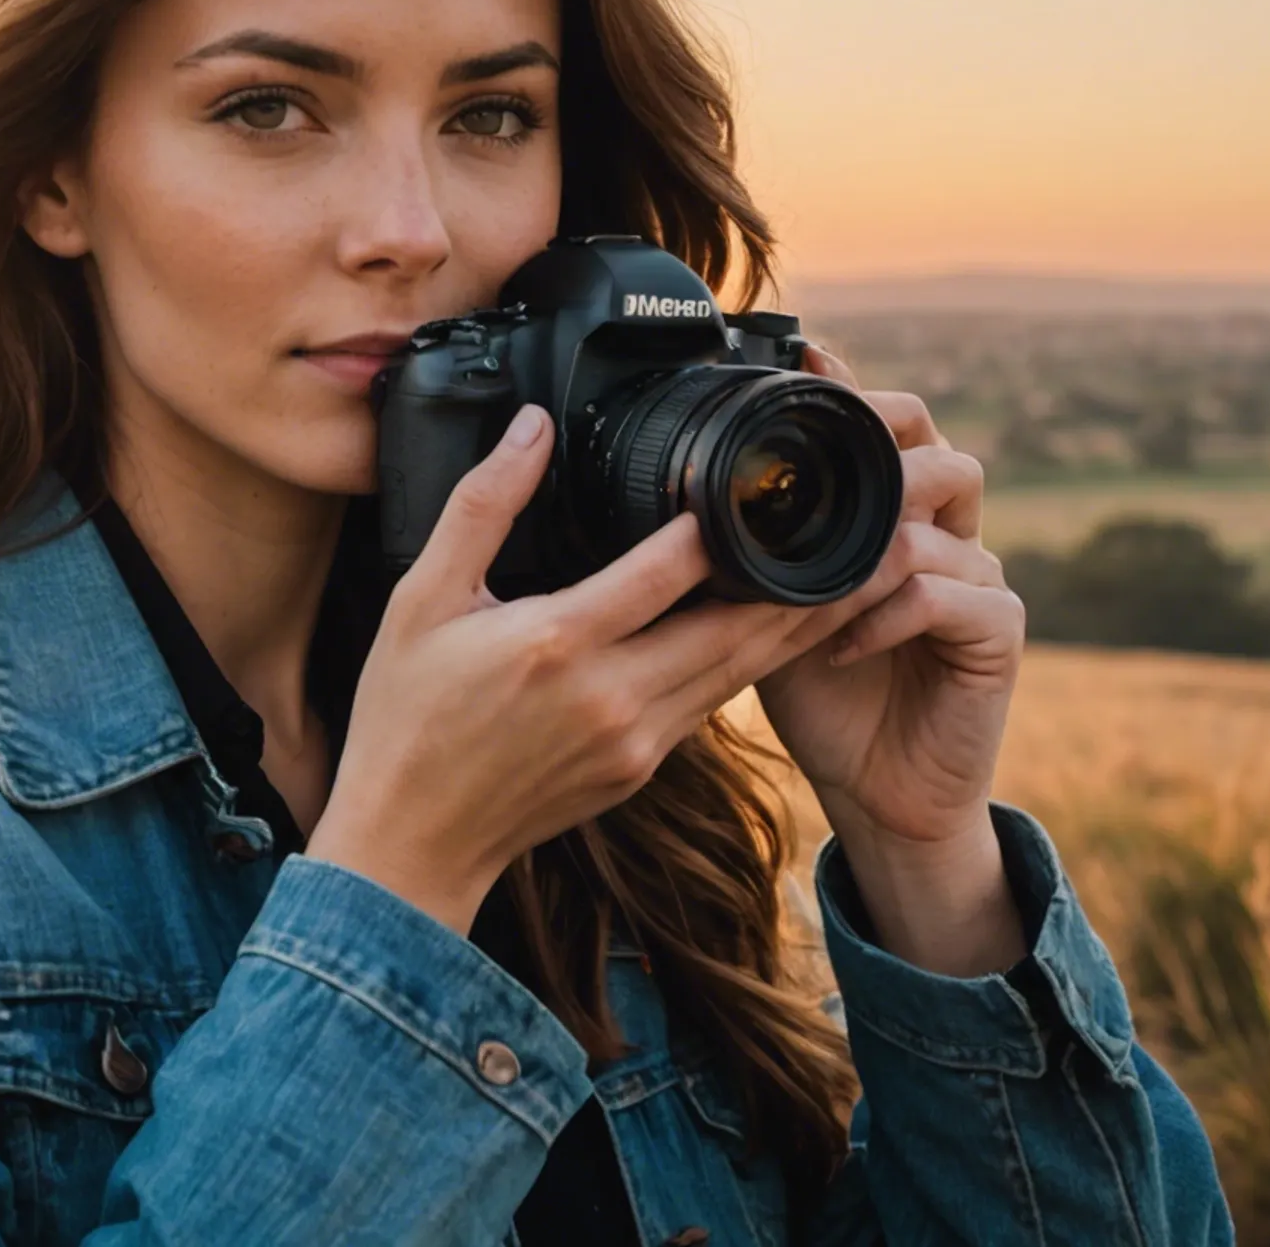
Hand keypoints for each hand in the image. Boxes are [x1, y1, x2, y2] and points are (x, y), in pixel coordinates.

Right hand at [307, 403, 846, 932]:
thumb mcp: (422, 598)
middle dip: (803, 582)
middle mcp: (611, 696)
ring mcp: (635, 741)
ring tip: (854, 577)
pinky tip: (775, 631)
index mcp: (557, 644)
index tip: (760, 481)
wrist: (412, 842)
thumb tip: (530, 426)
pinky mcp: (642, 768)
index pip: (666, 571)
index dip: (716, 526)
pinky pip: (711, 703)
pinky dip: (749, 664)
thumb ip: (484, 505)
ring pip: (739, 672)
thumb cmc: (406, 716)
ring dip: (795, 625)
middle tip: (864, 534)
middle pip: (735, 628)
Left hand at [751, 345, 1028, 974]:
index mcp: (893, 518)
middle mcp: (944, 536)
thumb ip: (755, 551)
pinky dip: (884, 616)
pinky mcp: (998, 633)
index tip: (802, 359)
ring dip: (870, 540)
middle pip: (936, 451)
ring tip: (813, 575)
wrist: (876, 791)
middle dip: (883, 443)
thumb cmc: (821, 697)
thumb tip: (684, 495)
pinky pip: (946, 596)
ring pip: (939, 518)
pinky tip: (837, 647)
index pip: (889, 431)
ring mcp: (980, 578)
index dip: (853, 392)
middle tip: (823, 457)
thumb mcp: (769, 611)